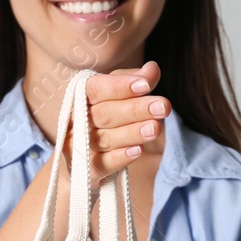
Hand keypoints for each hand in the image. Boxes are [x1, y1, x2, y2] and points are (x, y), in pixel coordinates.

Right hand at [60, 60, 169, 180]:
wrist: (82, 162)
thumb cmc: (103, 122)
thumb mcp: (118, 97)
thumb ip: (134, 81)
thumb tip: (152, 69)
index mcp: (82, 98)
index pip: (97, 89)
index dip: (120, 86)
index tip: (146, 85)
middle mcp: (77, 121)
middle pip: (104, 114)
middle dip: (135, 109)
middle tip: (163, 106)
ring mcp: (79, 147)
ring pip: (106, 139)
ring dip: (132, 133)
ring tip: (155, 128)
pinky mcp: (88, 171)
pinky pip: (103, 164)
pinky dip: (120, 158)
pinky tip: (138, 151)